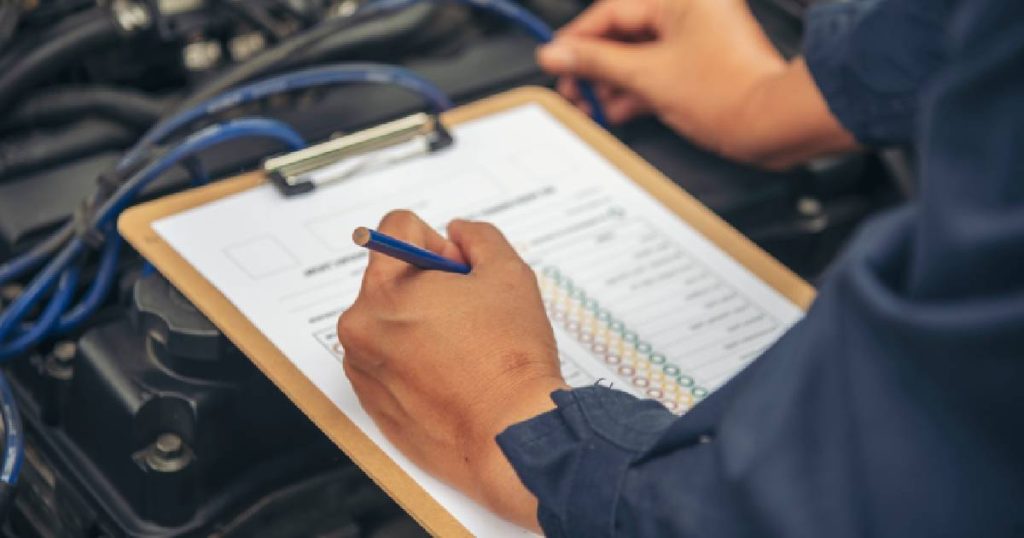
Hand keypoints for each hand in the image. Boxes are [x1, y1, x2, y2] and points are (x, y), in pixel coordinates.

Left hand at [337, 210, 566, 530]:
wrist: (509, 435)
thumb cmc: (509, 359)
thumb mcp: (508, 274)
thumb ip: (478, 238)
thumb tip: (459, 233)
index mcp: (384, 289)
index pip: (397, 230)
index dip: (439, 243)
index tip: (460, 272)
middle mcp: (360, 327)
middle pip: (391, 277)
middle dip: (428, 285)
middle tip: (469, 314)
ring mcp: (363, 368)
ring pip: (390, 322)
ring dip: (419, 324)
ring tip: (462, 350)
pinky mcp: (372, 403)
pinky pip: (388, 362)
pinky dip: (414, 362)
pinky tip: (451, 376)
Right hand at [538, 0, 856, 167]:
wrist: (772, 124)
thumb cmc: (730, 93)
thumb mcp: (647, 76)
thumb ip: (596, 62)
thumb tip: (558, 53)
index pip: (610, 11)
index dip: (577, 40)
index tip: (555, 61)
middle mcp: (689, 11)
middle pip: (622, 33)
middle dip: (593, 65)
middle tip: (572, 88)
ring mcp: (695, 39)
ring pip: (637, 54)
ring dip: (611, 81)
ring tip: (591, 104)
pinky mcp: (699, 65)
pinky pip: (656, 69)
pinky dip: (634, 89)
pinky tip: (615, 109)